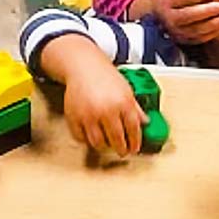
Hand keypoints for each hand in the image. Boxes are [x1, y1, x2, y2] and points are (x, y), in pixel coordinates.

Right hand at [42, 36, 147, 155]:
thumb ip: (136, 108)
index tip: (134, 148)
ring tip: (108, 144)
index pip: (133, 129)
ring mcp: (89, 115)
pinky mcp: (74, 118)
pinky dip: (87, 140)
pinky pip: (81, 138)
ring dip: (104, 146)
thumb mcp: (127, 90)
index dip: (135, 142)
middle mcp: (106, 110)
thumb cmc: (105, 77)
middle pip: (116, 139)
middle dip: (121, 149)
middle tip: (123, 151)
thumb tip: (145, 122)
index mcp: (123, 103)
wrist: (84, 67)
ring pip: (98, 143)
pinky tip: (93, 136)